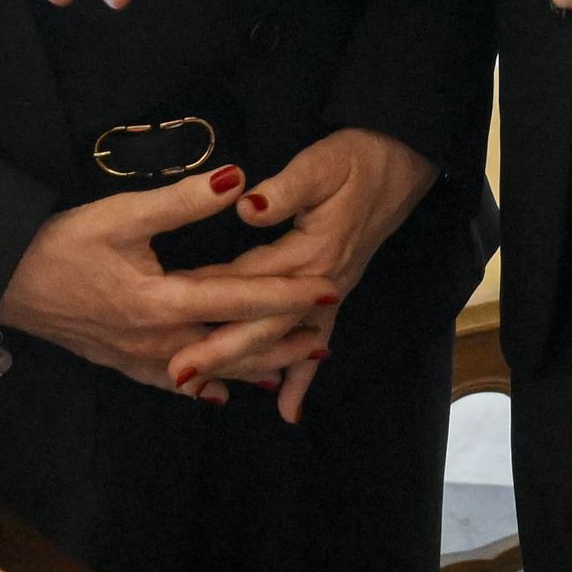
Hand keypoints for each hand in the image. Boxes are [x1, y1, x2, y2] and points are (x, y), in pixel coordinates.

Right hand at [0, 165, 342, 391]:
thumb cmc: (57, 243)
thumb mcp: (119, 214)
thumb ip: (181, 201)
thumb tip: (238, 179)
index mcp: (162, 300)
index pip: (242, 298)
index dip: (289, 294)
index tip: (330, 290)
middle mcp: (157, 339)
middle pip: (233, 346)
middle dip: (282, 344)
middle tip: (326, 344)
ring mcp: (136, 357)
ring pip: (206, 370)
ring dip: (249, 369)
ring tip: (289, 372)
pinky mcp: (117, 362)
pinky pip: (170, 383)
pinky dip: (200, 387)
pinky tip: (215, 397)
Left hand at [161, 129, 438, 420]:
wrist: (400, 164)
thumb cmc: (355, 160)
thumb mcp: (320, 165)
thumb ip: (285, 189)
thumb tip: (249, 207)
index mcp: (309, 251)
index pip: (250, 279)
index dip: (210, 296)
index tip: (171, 313)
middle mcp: (319, 282)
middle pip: (263, 325)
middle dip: (219, 351)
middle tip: (177, 374)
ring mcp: (329, 293)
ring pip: (282, 340)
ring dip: (245, 367)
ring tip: (206, 393)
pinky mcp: (333, 293)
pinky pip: (314, 342)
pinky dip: (301, 377)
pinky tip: (287, 410)